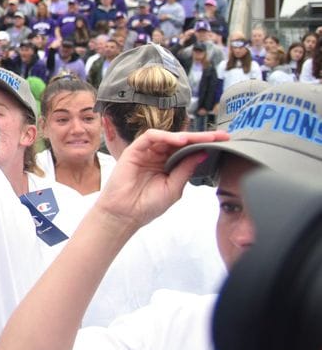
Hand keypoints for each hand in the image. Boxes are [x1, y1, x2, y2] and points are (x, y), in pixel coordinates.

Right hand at [95, 129, 227, 229]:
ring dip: (186, 136)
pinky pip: (150, 137)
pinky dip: (165, 136)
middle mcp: (158, 156)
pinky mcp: (134, 151)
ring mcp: (146, 152)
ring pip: (167, 137)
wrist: (126, 214)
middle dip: (201, 137)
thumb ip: (186, 169)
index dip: (205, 146)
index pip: (188, 151)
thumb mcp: (175, 188)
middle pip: (180, 141)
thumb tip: (203, 153)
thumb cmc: (148, 205)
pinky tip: (179, 141)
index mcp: (168, 165)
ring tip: (203, 138)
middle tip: (219, 136)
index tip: (224, 143)